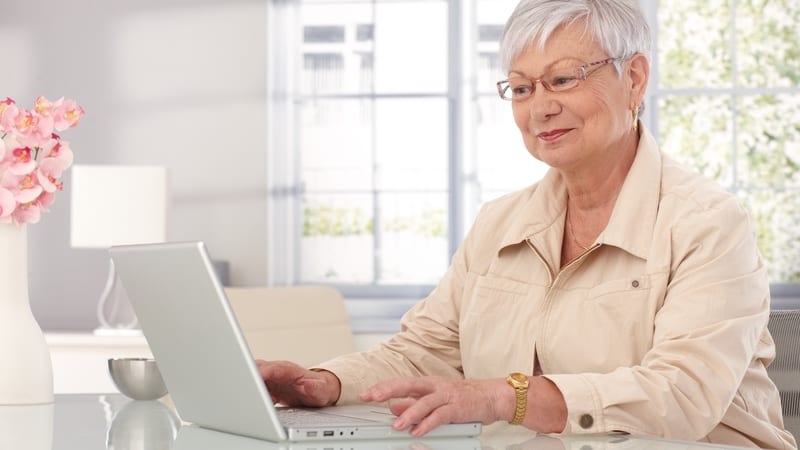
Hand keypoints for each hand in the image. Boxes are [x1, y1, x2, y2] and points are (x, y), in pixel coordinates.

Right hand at [256, 360, 340, 406]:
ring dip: (250, 386)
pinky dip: (253, 393)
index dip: (262, 373)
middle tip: (246, 391)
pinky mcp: (268, 384)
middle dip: (248, 376)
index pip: (272, 368)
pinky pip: (254, 385)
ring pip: (253, 375)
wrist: (319, 390)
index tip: (253, 379)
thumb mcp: (321, 391)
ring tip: (256, 401)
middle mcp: (278, 370)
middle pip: (258, 368)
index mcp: (289, 370)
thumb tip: (308, 385)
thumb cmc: (319, 389)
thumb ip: (315, 388)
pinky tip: (260, 403)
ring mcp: (271, 376)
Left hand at [359, 376, 512, 436]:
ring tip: (396, 425)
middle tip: (371, 397)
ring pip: (423, 402)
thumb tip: (394, 408)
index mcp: (428, 383)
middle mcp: (435, 386)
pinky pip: (439, 416)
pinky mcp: (457, 408)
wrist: (492, 396)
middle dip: (387, 391)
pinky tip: (418, 430)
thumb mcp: (435, 400)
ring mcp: (446, 396)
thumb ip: (414, 404)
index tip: (366, 394)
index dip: (382, 387)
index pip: (401, 383)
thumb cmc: (464, 398)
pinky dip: (427, 424)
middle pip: (407, 385)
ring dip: (408, 414)